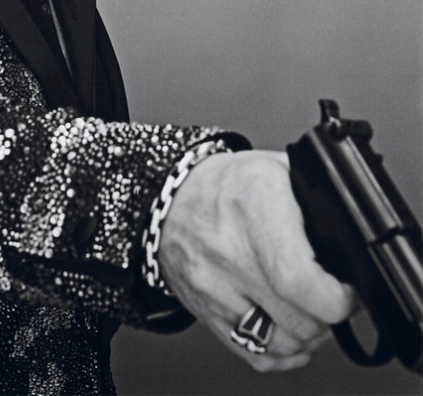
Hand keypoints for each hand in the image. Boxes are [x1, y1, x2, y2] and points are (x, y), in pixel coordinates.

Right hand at [158, 150, 356, 370]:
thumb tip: (351, 228)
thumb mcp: (277, 169)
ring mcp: (214, 288)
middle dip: (328, 316)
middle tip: (331, 296)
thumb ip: (317, 196)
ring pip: (279, 343)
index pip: (298, 280)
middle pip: (296, 320)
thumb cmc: (227, 184)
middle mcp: (230, 252)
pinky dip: (280, 352)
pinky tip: (286, 329)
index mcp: (255, 209)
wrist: (172, 200)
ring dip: (306, 336)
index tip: (347, 291)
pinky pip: (254, 354)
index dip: (335, 298)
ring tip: (309, 310)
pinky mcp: (206, 313)